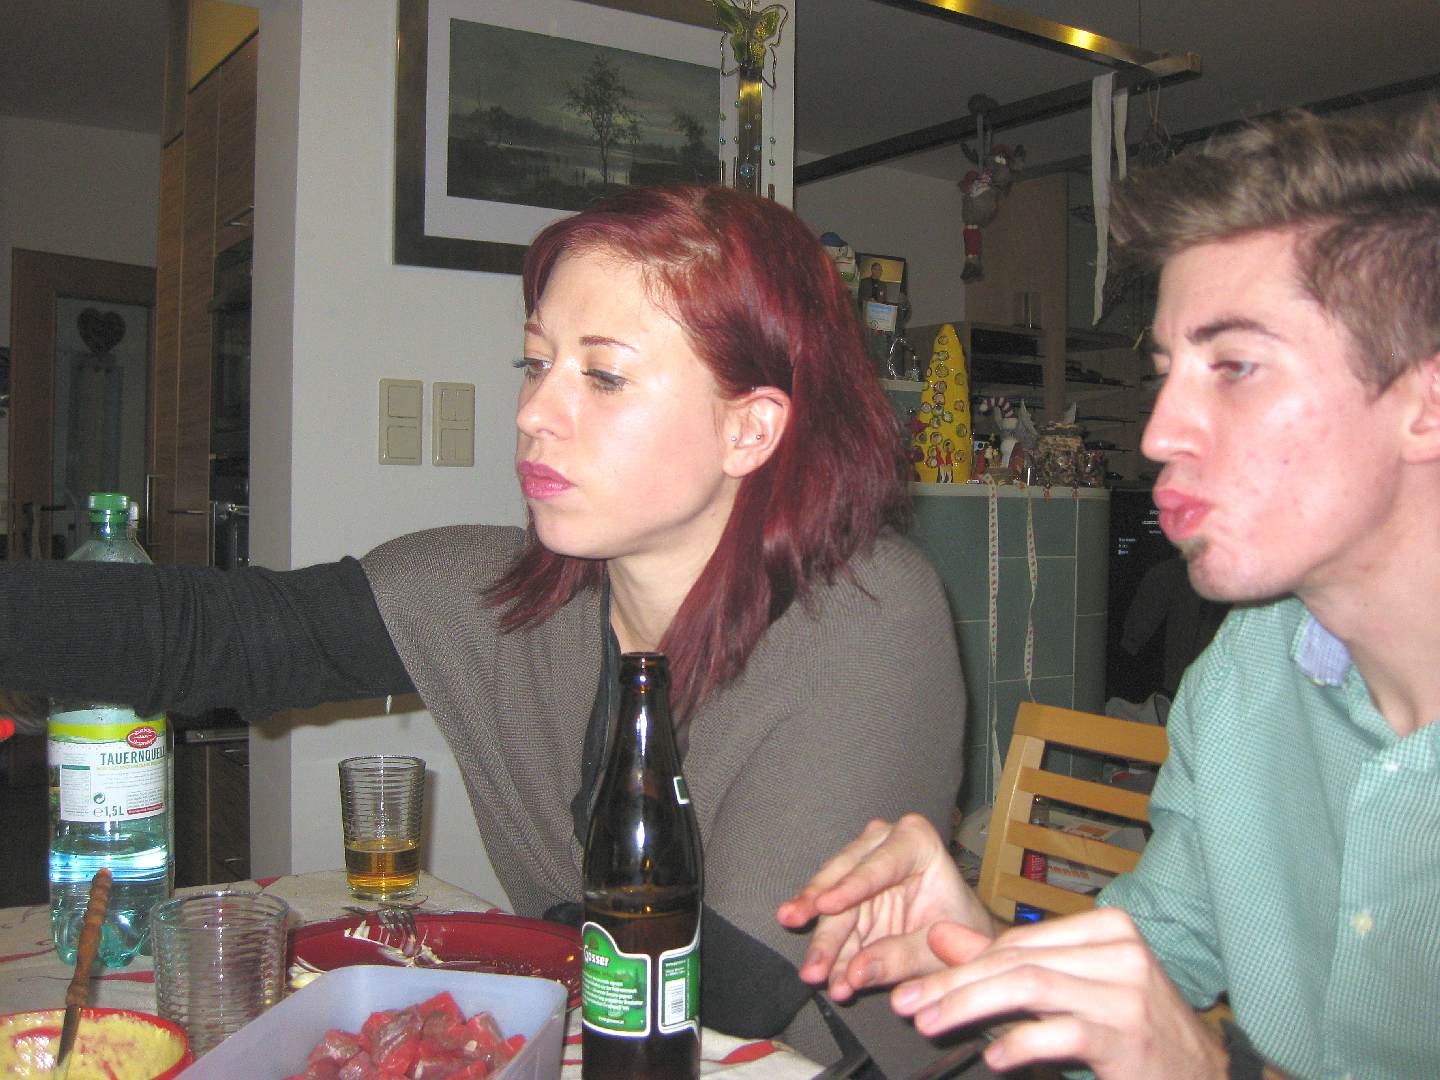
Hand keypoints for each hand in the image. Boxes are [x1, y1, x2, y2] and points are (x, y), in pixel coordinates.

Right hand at [775, 814, 997, 1000]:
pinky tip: (824, 974)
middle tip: (813, 960)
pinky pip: (832, 922)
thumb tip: (854, 972)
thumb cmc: (961, 933)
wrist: (962, 938)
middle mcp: (882, 844)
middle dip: (828, 926)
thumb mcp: (939, 949)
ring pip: (829, 903)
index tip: (825, 905)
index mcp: (916, 842)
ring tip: (814, 974)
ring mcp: (861, 867)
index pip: (878, 866)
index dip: (850, 888)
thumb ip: (900, 958)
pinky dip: (829, 950)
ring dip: (822, 943)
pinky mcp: (848, 893)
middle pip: (844, 884)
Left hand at [891, 907, 1227, 1079]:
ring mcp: (1126, 990)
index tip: (915, 985)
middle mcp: (1119, 949)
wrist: (1202, 1077)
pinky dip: (1019, 1043)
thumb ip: (1005, 962)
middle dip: (952, 984)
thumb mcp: (1068, 990)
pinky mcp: (1127, 1034)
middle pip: (1015, 960)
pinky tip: (994, 1057)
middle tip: (908, 1005)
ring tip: (930, 1023)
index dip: (961, 964)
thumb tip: (938, 936)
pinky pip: (1058, 1032)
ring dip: (968, 1007)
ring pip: (1027, 987)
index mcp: (1106, 927)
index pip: (1016, 941)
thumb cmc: (1130, 1032)